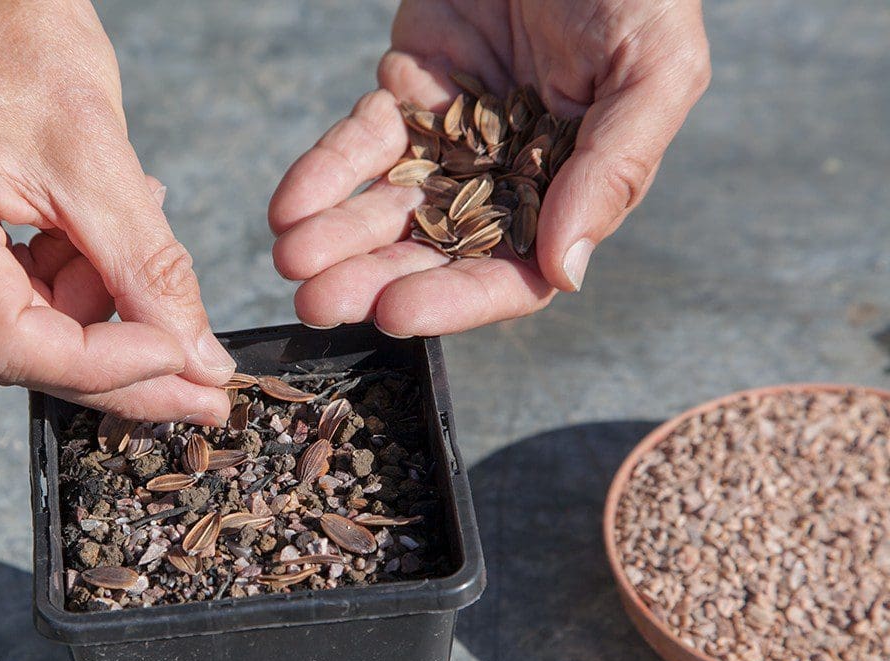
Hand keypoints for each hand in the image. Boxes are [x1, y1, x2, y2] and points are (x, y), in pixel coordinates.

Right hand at [0, 0, 235, 422]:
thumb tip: (198, 365)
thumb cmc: (16, 36)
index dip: (108, 367)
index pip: (9, 342)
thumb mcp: (99, 155)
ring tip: (122, 217)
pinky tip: (86, 230)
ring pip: (18, 329)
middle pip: (14, 348)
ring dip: (91, 300)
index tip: (189, 367)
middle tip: (198, 360)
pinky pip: (4, 300)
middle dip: (115, 351)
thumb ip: (150, 271)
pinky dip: (64, 280)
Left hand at [269, 0, 709, 335]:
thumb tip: (568, 273)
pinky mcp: (406, 93)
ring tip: (288, 262)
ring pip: (386, 205)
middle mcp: (507, 178)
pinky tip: (288, 207)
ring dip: (336, 239)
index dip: (454, 298)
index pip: (511, 270)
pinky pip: (357, 145)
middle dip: (373, 278)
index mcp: (572, 189)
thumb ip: (614, 167)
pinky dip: (322, 176)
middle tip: (317, 301)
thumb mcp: (652, 67)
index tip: (396, 313)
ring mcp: (450, 137)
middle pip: (434, 251)